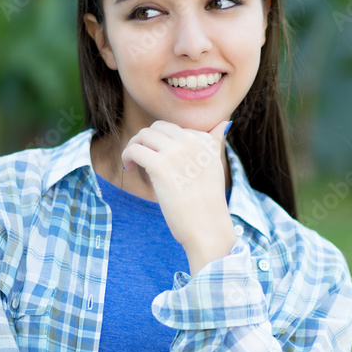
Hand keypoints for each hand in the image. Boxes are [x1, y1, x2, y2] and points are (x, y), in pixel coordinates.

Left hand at [121, 120, 236, 272]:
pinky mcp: (160, 166)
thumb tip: (224, 123)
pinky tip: (129, 167)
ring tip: (133, 162)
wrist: (207, 228)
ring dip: (134, 146)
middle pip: (157, 127)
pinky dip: (127, 156)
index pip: (175, 129)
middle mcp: (191, 142)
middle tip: (141, 157)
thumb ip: (214, 143)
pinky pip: (135, 149)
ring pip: (144, 135)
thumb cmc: (208, 204)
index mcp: (205, 141)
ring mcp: (176, 153)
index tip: (159, 158)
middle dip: (145, 140)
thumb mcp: (215, 167)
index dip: (161, 142)